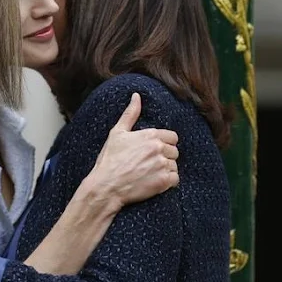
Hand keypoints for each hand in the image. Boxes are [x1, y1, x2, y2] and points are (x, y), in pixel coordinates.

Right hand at [82, 92, 179, 210]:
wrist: (106, 185)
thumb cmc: (110, 159)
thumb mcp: (117, 133)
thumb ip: (130, 114)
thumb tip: (136, 96)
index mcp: (150, 135)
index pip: (172, 137)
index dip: (163, 144)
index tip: (152, 151)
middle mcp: (159, 148)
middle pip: (174, 151)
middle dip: (165, 157)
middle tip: (148, 163)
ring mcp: (162, 165)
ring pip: (174, 165)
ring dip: (165, 170)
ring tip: (149, 173)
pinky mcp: (164, 181)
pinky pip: (175, 179)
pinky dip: (167, 182)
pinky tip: (154, 182)